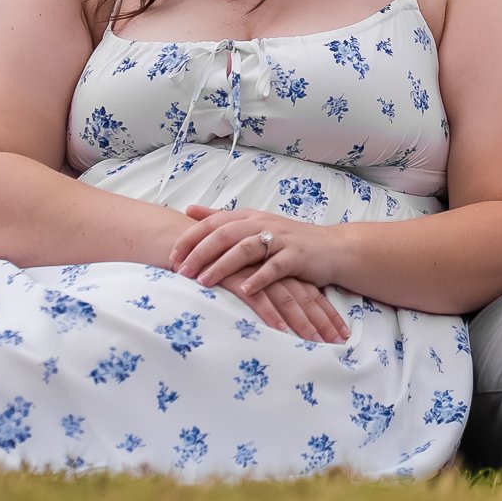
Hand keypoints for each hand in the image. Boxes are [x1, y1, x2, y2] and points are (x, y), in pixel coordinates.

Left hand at [170, 205, 340, 296]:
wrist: (330, 249)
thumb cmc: (287, 240)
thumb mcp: (253, 225)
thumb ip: (221, 218)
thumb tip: (189, 210)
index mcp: (248, 216)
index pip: (212, 223)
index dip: (190, 239)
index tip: (170, 257)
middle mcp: (262, 223)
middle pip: (225, 234)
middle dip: (200, 253)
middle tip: (180, 272)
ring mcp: (280, 239)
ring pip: (246, 249)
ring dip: (222, 265)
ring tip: (204, 282)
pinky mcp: (296, 257)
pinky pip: (274, 267)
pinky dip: (258, 278)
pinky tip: (244, 290)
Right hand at [215, 270, 349, 344]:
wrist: (186, 238)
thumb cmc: (217, 259)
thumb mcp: (247, 273)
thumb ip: (264, 287)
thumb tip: (283, 308)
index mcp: (278, 268)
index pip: (309, 292)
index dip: (325, 312)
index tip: (341, 332)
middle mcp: (272, 270)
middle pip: (304, 297)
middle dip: (322, 321)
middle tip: (338, 342)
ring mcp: (257, 272)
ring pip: (286, 299)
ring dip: (302, 322)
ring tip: (316, 342)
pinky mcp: (237, 277)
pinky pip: (258, 298)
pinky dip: (271, 314)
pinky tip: (281, 331)